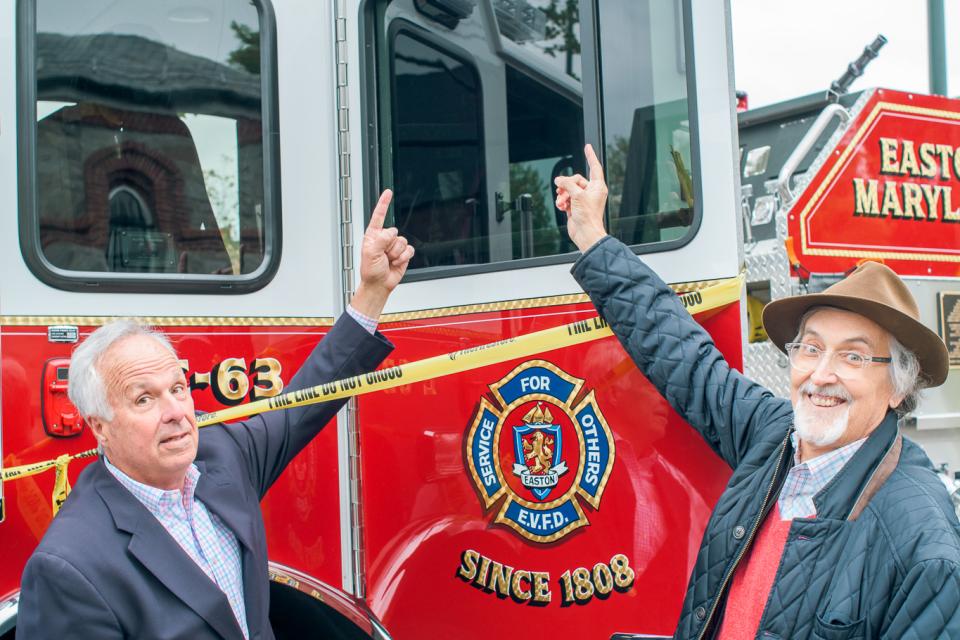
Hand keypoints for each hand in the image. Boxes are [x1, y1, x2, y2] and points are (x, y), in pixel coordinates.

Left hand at [351, 190, 414, 318]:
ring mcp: (394, 246)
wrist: (379, 284)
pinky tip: (396, 262)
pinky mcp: (403, 253)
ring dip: (396, 254)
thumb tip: (391, 233)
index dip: (384, 203)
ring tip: (389, 261)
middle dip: (390, 246)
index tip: (388, 192)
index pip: (379, 216)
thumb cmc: (370, 271)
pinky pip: (409, 250)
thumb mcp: (370, 254)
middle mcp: (384, 238)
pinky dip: (404, 258)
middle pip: (394, 232)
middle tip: (383, 256)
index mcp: (373, 235)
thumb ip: (380, 240)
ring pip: (402, 242)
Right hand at [554, 144, 608, 251]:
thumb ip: (567, 184)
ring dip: (563, 195)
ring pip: (569, 189)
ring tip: (561, 201)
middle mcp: (591, 192)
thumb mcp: (576, 195)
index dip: (590, 156)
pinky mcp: (576, 207)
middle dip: (566, 185)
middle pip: (576, 180)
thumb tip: (558, 180)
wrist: (585, 233)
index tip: (588, 147)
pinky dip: (562, 201)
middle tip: (561, 190)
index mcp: (598, 186)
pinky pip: (566, 198)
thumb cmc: (588, 216)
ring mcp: (583, 200)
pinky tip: (561, 206)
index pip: (594, 167)